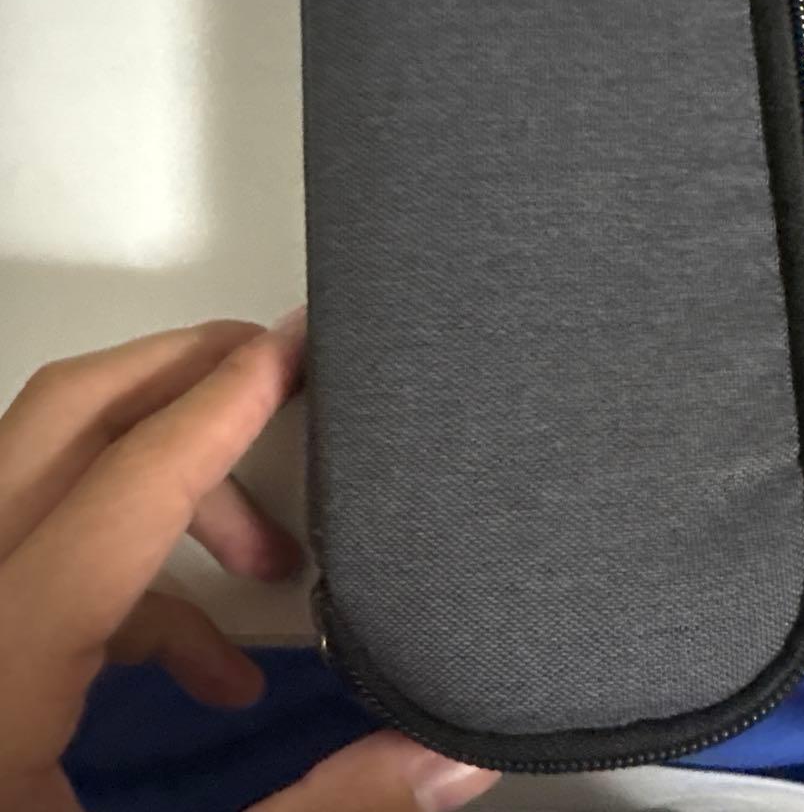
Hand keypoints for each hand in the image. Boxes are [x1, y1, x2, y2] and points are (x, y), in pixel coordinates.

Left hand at [0, 312, 499, 810]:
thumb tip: (450, 761)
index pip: (129, 484)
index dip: (225, 403)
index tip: (297, 346)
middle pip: (65, 417)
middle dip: (183, 373)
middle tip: (280, 367)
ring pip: (52, 469)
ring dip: (173, 489)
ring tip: (273, 562)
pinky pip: (48, 561)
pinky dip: (140, 583)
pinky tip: (210, 669)